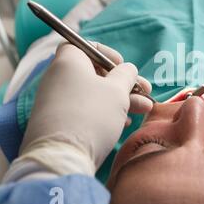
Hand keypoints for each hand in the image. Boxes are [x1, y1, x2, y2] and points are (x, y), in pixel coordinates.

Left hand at [20, 43, 152, 167]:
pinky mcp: (59, 123)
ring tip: (145, 109)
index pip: (84, 45)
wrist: (62, 157)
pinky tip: (124, 122)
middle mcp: (58, 78)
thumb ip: (126, 74)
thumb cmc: (92, 115)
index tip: (122, 65)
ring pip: (94, 94)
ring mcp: (57, 102)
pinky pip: (85, 110)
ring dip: (121, 99)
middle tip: (146, 91)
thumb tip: (127, 70)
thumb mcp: (117, 90)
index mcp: (68, 62)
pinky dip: (105, 112)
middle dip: (124, 82)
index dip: (107, 53)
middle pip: (95, 73)